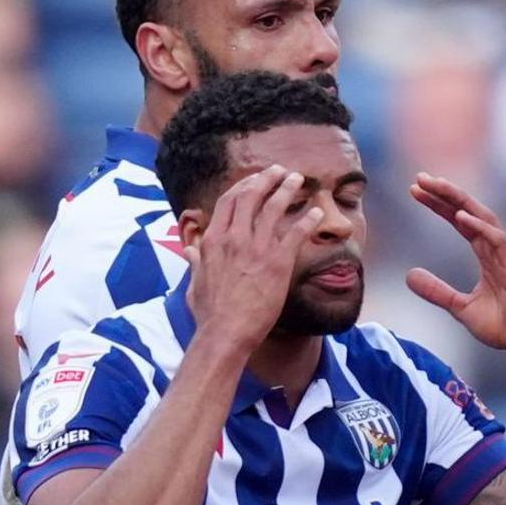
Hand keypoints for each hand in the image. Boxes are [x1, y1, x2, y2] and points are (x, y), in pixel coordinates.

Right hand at [186, 165, 325, 353]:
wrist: (225, 333)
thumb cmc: (209, 314)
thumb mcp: (195, 283)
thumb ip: (195, 263)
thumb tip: (189, 251)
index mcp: (213, 241)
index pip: (228, 201)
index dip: (244, 186)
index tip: (255, 181)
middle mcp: (233, 238)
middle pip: (251, 196)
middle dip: (266, 179)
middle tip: (279, 171)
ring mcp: (256, 249)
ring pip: (274, 207)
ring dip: (287, 189)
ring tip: (297, 180)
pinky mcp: (277, 263)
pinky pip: (296, 233)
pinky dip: (308, 220)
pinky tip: (317, 213)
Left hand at [406, 175, 505, 365]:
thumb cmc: (501, 325)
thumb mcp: (459, 307)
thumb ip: (437, 291)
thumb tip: (409, 276)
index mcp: (486, 254)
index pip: (460, 221)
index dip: (439, 205)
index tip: (415, 190)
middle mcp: (497, 248)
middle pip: (470, 211)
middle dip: (446, 193)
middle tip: (420, 178)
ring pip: (483, 218)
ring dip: (460, 201)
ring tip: (437, 186)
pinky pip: (497, 241)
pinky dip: (480, 227)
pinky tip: (460, 217)